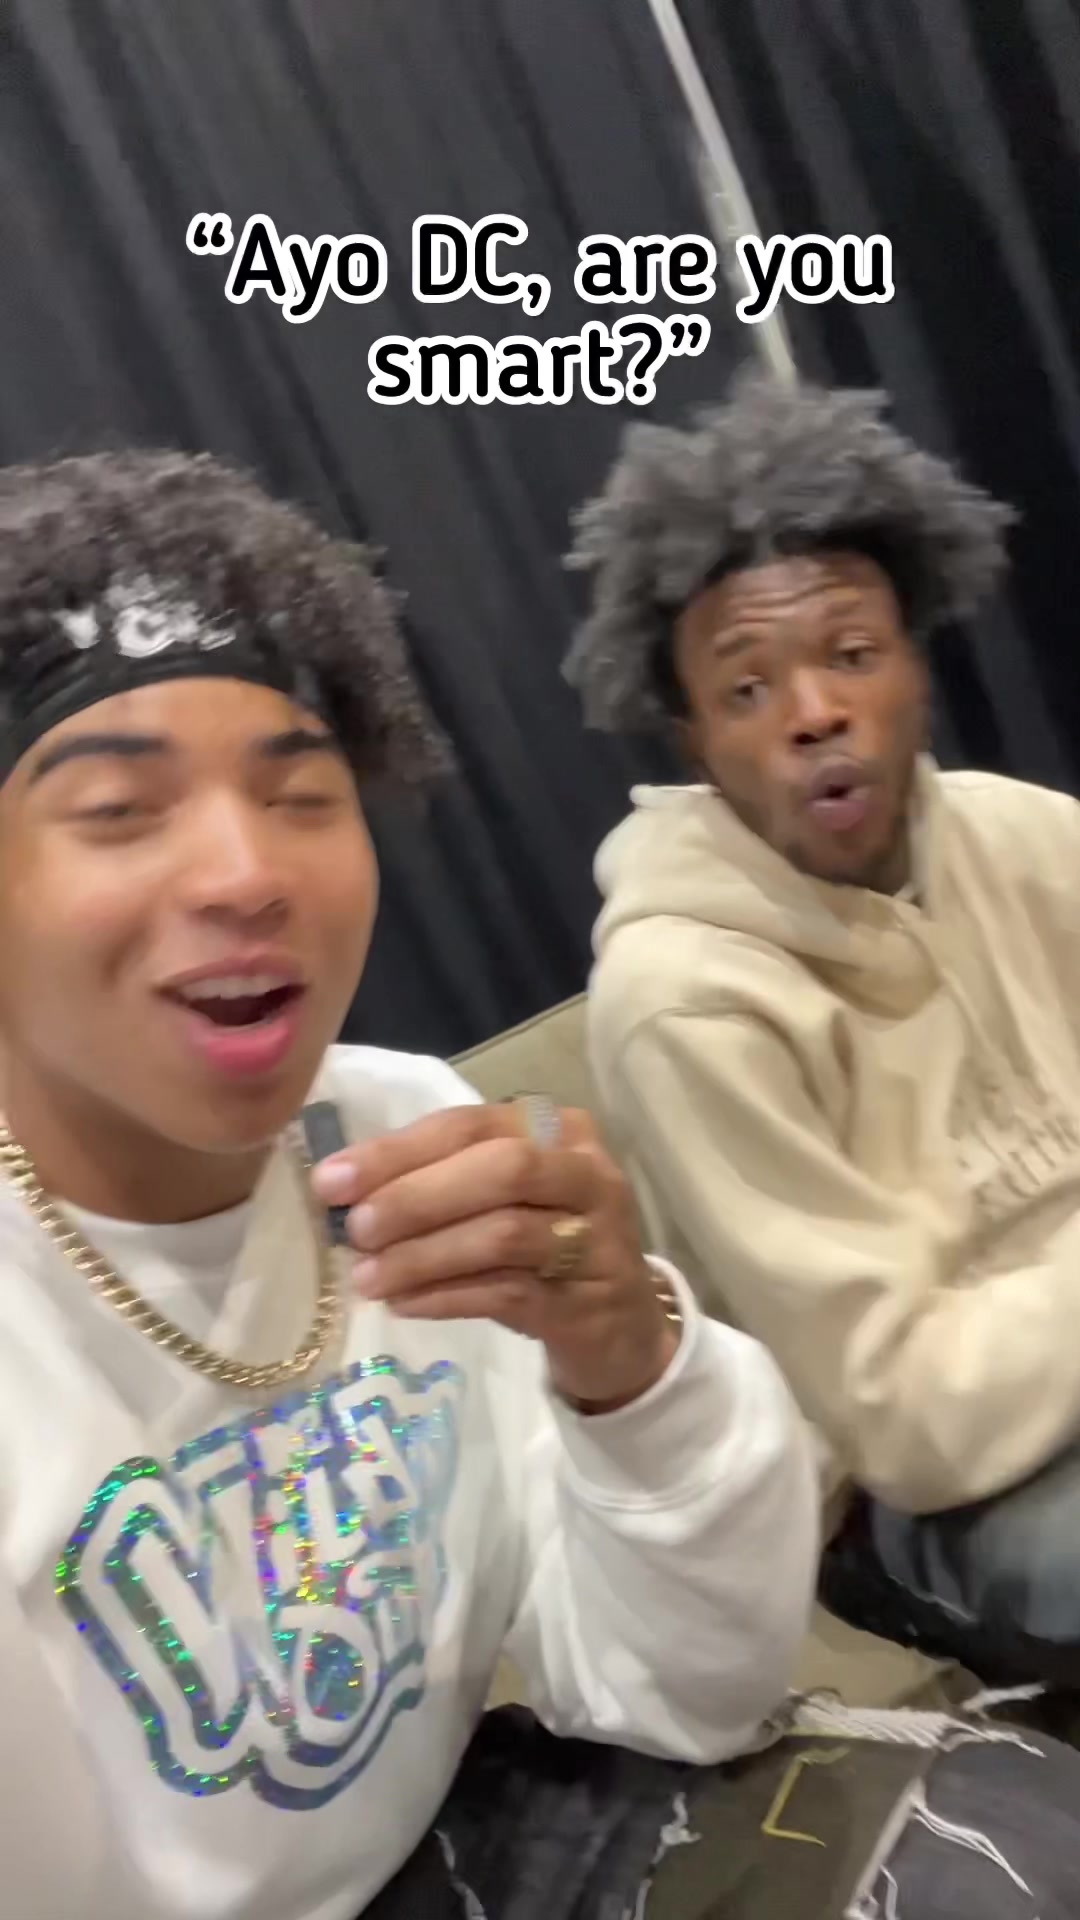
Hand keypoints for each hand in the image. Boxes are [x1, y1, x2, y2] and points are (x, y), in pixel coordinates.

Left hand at [311, 1104, 679, 1412]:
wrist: (621, 1327)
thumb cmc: (543, 1248)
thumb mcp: (500, 1200)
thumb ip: (439, 1184)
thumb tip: (344, 1195)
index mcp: (554, 1129)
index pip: (468, 1126)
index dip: (397, 1152)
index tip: (332, 1182)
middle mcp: (584, 1172)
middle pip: (499, 1170)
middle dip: (415, 1197)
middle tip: (355, 1230)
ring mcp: (596, 1236)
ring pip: (504, 1233)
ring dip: (424, 1254)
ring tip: (368, 1278)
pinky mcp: (590, 1299)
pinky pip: (510, 1291)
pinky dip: (448, 1295)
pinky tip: (405, 1304)